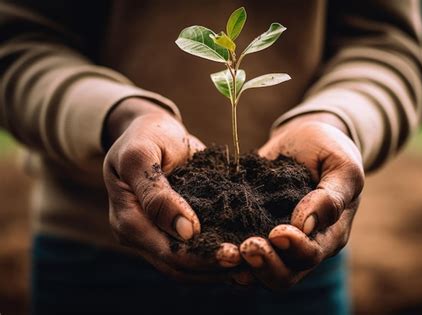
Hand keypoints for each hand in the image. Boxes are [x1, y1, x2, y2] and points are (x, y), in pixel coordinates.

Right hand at [103, 98, 240, 281]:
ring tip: (251, 267)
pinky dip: (217, 257)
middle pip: (179, 267)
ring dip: (218, 270)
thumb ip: (157, 193)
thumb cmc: (145, 136)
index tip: (234, 253)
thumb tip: (187, 231)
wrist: (151, 129)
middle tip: (250, 266)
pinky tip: (243, 254)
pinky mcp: (176, 228)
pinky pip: (196, 250)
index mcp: (129, 221)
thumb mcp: (141, 156)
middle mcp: (142, 236)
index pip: (167, 253)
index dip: (201, 258)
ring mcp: (158, 234)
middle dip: (214, 268)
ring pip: (188, 267)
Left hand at [239, 113, 363, 288]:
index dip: (295, 248)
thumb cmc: (329, 151)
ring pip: (258, 272)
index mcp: (329, 235)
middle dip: (265, 265)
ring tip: (225, 252)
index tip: (278, 232)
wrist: (304, 141)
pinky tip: (211, 245)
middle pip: (284, 275)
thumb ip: (332, 196)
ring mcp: (274, 243)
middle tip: (246, 247)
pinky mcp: (251, 230)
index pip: (312, 255)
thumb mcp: (341, 166)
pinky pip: (238, 255)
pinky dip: (225, 255)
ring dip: (242, 266)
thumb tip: (306, 225)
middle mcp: (301, 246)